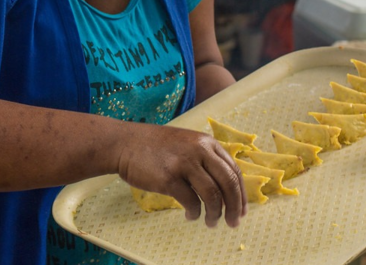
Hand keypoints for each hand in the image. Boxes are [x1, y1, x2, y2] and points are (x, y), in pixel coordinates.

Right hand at [116, 125, 245, 227]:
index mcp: (207, 142)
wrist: (124, 143)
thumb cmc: (154, 146)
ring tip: (211, 223)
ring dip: (215, 214)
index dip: (241, 194)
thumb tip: (226, 187)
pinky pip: (191, 201)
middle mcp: (199, 150)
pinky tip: (191, 216)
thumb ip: (205, 158)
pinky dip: (194, 213)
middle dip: (234, 207)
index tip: (241, 210)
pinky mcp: (169, 178)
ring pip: (212, 195)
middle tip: (233, 222)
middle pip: (229, 183)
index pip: (234, 170)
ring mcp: (184, 163)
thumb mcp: (186, 143)